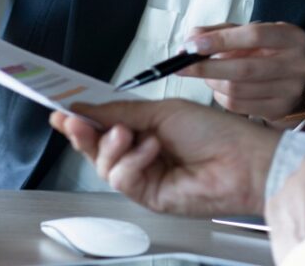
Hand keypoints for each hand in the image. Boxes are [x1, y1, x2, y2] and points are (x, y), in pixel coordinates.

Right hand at [50, 98, 280, 215]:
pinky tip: (151, 151)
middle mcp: (142, 153)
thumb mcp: (162, 110)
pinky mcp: (149, 196)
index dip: (82, 119)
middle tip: (72, 120)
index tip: (61, 111)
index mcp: (146, 128)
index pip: (105, 125)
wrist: (243, 161)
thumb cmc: (215, 132)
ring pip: (104, 166)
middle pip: (98, 148)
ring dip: (112, 146)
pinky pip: (122, 179)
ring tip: (130, 134)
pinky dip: (132, 162)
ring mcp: (145, 176)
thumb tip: (86, 108)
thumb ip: (121, 111)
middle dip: (83, 133)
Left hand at [180, 21, 304, 123]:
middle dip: (207, 67)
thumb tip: (191, 39)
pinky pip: (238, 106)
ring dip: (212, 82)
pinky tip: (220, 88)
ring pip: (238, 89)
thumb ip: (221, 32)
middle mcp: (296, 64)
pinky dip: (220, 96)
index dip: (221, 40)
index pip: (254, 36)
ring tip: (207, 75)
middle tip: (183, 66)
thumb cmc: (267, 52)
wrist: (294, 82)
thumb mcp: (251, 34)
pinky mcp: (279, 110)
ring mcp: (290, 90)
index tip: (193, 45)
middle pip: (244, 68)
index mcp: (292, 37)